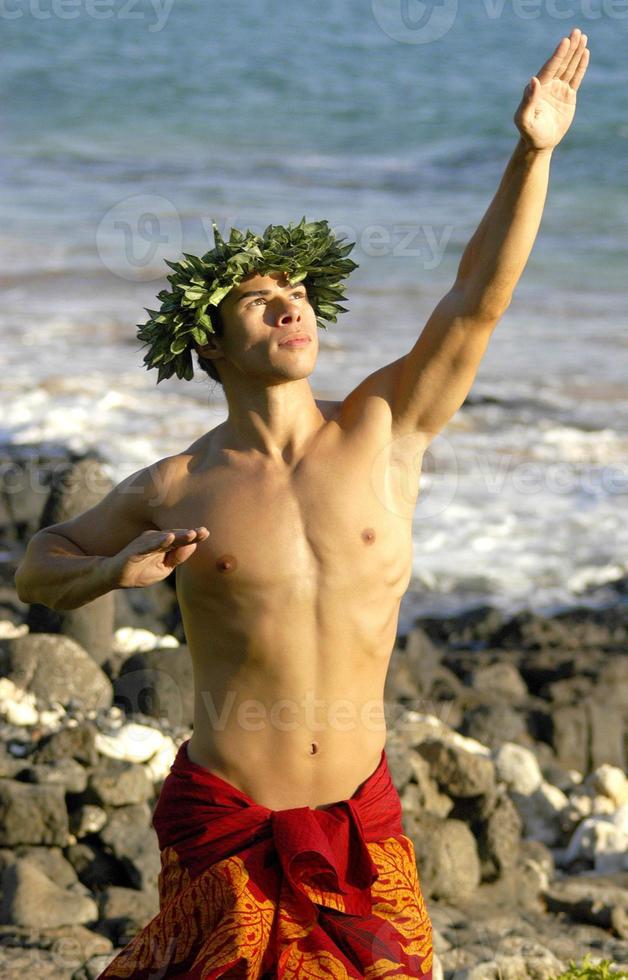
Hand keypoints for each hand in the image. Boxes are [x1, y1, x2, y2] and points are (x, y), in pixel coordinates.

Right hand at [109, 527, 209, 588]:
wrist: (115, 576)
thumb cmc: (140, 571)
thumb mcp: (163, 569)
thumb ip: (177, 558)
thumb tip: (193, 546)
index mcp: (165, 545)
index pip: (182, 540)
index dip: (195, 536)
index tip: (207, 533)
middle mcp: (156, 540)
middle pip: (176, 536)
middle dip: (190, 534)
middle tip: (204, 531)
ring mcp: (145, 543)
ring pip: (164, 538)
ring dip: (178, 536)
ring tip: (191, 534)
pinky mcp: (135, 550)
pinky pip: (148, 545)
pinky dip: (159, 541)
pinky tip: (169, 538)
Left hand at [514, 27, 589, 151]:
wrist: (539, 143)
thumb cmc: (529, 133)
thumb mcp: (524, 119)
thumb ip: (527, 100)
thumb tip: (533, 80)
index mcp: (537, 89)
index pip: (549, 69)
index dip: (557, 56)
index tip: (565, 42)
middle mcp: (548, 85)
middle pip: (560, 64)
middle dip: (568, 48)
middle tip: (576, 32)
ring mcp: (558, 89)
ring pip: (569, 68)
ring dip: (576, 53)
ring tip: (583, 37)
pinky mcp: (568, 95)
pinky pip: (575, 78)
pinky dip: (580, 66)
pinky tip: (585, 53)